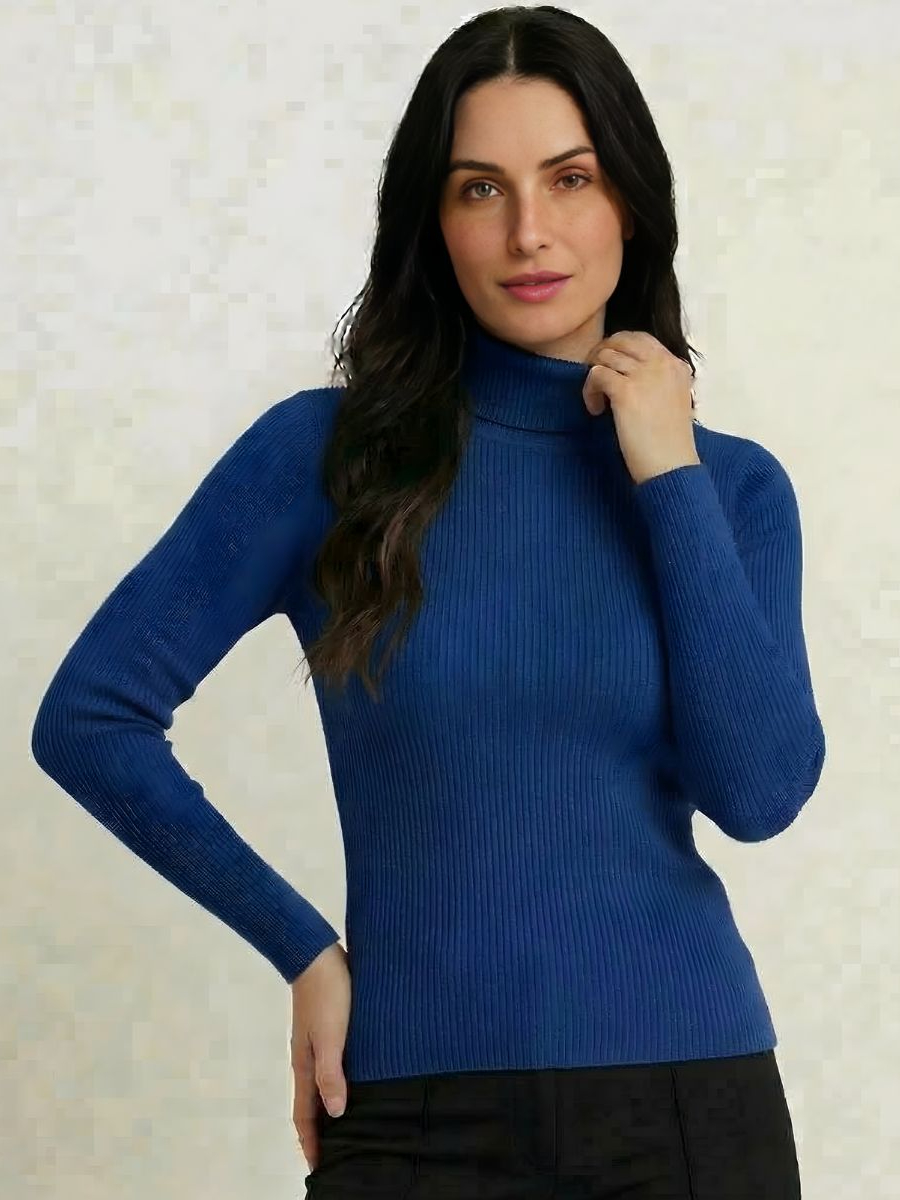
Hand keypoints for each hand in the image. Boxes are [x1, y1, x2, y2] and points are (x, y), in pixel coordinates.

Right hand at [290, 941, 350, 1172]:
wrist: (317, 953)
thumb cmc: (328, 995)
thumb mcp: (331, 1036)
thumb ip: (331, 1073)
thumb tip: (336, 1113)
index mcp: (304, 1065)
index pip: (305, 1115)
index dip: (311, 1143)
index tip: (320, 1168)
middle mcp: (308, 1059)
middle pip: (312, 1105)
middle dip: (321, 1132)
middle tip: (338, 1154)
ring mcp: (317, 1043)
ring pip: (322, 1085)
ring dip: (331, 1107)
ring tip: (349, 1125)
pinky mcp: (329, 1028)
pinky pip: (332, 1066)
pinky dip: (339, 1082)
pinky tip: (356, 1081)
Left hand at [581, 330, 700, 484]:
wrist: (671, 466)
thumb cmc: (670, 443)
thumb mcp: (675, 401)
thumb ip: (660, 381)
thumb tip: (627, 373)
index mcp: (676, 365)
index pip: (641, 339)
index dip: (619, 349)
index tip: (611, 369)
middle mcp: (662, 364)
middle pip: (621, 340)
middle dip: (602, 354)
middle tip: (595, 377)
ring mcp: (644, 375)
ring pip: (605, 356)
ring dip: (594, 377)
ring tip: (598, 401)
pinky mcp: (626, 391)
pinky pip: (596, 375)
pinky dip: (589, 391)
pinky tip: (595, 410)